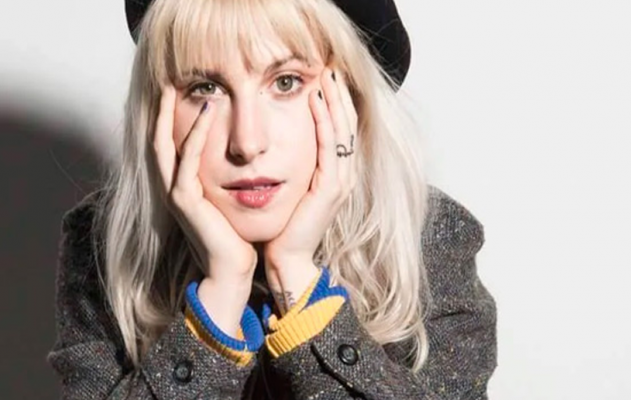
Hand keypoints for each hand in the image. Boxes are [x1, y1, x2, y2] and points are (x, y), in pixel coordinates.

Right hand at [153, 85, 256, 332]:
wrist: (230, 271)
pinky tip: (207, 113)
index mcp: (182, 188)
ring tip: (181, 88)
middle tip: (166, 82)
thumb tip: (246, 158)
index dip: (169, 118)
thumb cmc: (235, 239)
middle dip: (159, 110)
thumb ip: (228, 180)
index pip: (171, 145)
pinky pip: (187, 158)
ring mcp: (174, 193)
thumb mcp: (230, 202)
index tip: (179, 92)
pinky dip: (196, 133)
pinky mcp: (183, 199)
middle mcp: (172, 188)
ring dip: (173, 114)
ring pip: (167, 144)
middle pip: (157, 139)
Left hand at [263, 67, 359, 312]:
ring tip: (327, 76)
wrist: (287, 260)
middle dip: (339, 95)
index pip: (340, 131)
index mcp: (335, 177)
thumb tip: (283, 147)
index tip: (326, 79)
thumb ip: (296, 169)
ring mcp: (340, 182)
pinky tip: (315, 102)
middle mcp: (343, 176)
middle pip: (347, 125)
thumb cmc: (284, 229)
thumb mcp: (292, 191)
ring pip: (342, 130)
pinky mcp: (330, 189)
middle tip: (330, 67)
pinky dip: (324, 121)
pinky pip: (329, 146)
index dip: (336, 104)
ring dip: (335, 100)